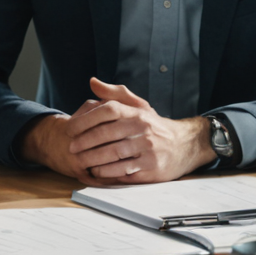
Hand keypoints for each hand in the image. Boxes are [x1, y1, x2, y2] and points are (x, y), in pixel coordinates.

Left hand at [67, 79, 213, 183]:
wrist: (184, 145)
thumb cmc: (154, 126)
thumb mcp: (138, 107)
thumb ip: (115, 94)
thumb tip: (92, 82)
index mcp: (137, 113)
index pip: (108, 109)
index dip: (86, 118)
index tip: (71, 128)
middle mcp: (143, 129)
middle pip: (107, 134)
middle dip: (85, 141)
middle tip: (71, 147)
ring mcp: (148, 149)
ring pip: (113, 154)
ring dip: (93, 158)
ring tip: (80, 161)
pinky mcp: (152, 168)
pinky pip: (124, 170)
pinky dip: (107, 172)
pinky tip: (97, 172)